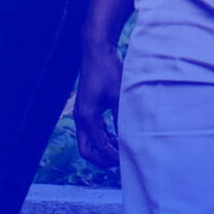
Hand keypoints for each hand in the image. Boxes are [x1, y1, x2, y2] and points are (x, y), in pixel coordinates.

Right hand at [75, 39, 122, 169]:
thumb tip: (131, 138)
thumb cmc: (108, 71)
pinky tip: (120, 136)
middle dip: (102, 159)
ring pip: (90, 140)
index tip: (128, 160)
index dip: (113, 156)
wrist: (97, 51)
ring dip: (104, 148)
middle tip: (121, 163)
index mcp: (87, 117)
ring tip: (124, 151)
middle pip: (87, 149)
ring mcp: (83, 112)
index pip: (98, 146)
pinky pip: (94, 129)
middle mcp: (81, 117)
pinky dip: (104, 136)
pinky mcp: (88, 107)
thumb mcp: (119, 96)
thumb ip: (123, 118)